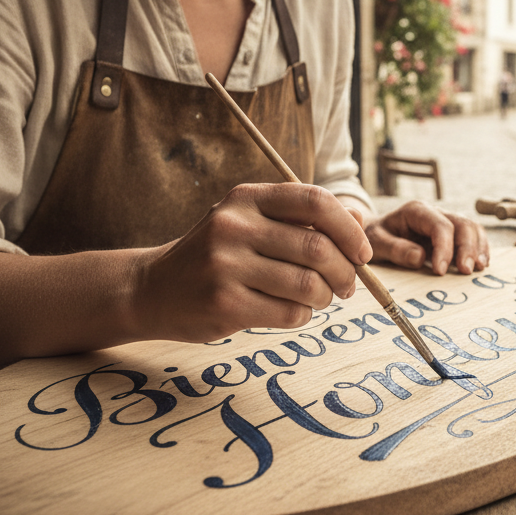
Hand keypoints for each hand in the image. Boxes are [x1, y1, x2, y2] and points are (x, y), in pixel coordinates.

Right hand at [136, 183, 371, 341]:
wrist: (153, 289)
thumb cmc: (215, 255)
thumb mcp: (251, 223)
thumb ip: (301, 219)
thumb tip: (359, 219)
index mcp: (246, 198)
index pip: (315, 201)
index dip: (349, 229)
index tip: (362, 253)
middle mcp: (235, 226)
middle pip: (319, 249)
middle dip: (345, 272)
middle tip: (346, 286)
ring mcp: (227, 265)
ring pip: (309, 285)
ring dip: (325, 298)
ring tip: (319, 299)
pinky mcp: (225, 303)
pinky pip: (290, 313)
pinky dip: (302, 316)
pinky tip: (291, 311)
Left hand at [364, 200, 489, 275]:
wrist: (376, 233)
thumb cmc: (375, 237)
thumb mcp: (376, 242)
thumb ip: (395, 249)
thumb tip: (420, 257)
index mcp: (416, 211)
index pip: (439, 225)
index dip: (445, 248)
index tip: (440, 271)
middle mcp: (435, 213)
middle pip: (461, 224)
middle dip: (467, 248)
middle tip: (466, 271)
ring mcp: (445, 222)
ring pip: (471, 228)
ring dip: (478, 248)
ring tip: (479, 269)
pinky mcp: (452, 234)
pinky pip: (472, 236)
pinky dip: (480, 249)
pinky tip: (482, 265)